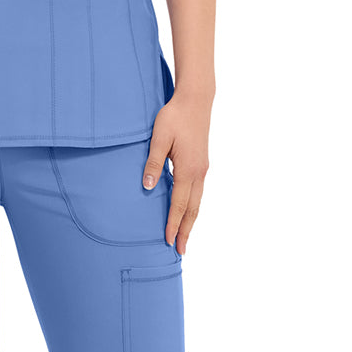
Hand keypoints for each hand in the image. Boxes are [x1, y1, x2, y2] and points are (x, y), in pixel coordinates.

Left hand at [142, 93, 210, 254]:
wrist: (195, 100)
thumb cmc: (174, 117)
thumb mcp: (158, 138)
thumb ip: (152, 163)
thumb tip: (147, 187)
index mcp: (188, 169)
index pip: (179, 204)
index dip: (173, 224)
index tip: (168, 241)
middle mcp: (199, 173)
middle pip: (193, 209)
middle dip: (186, 231)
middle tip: (180, 250)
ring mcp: (203, 169)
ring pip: (198, 202)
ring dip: (191, 221)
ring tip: (184, 237)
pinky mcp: (202, 164)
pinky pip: (198, 192)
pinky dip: (193, 207)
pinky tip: (188, 212)